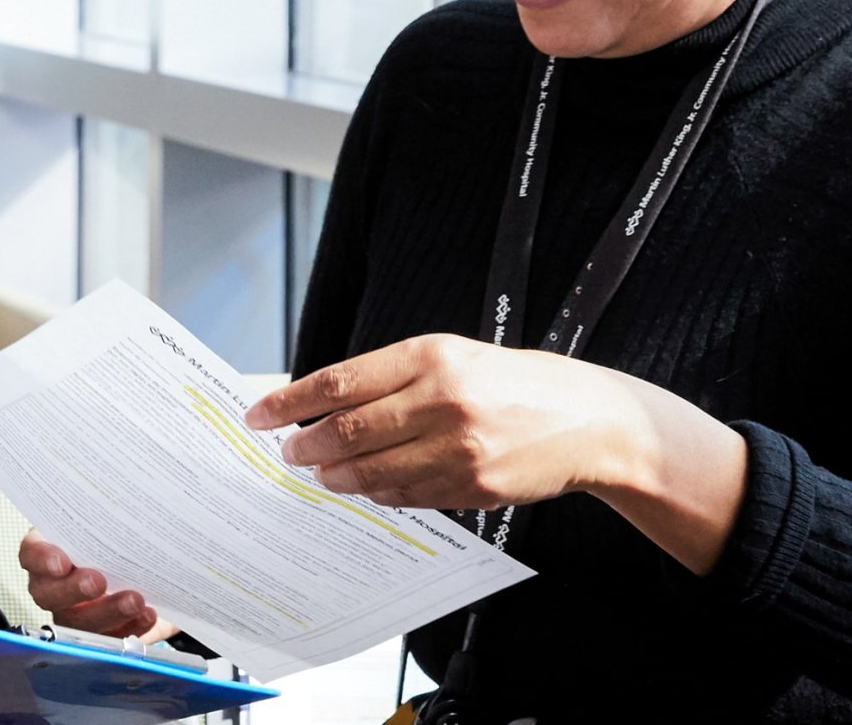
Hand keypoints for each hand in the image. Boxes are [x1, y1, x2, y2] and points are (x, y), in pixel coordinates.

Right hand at [15, 529, 176, 641]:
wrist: (141, 565)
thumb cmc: (114, 538)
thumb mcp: (105, 520)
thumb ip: (106, 513)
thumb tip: (129, 487)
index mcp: (48, 551)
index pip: (31, 554)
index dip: (42, 559)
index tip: (61, 561)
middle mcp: (54, 586)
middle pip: (49, 594)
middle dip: (73, 590)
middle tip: (98, 581)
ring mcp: (75, 614)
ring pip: (80, 622)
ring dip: (107, 612)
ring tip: (134, 600)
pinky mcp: (101, 634)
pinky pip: (109, 639)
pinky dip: (130, 628)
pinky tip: (147, 615)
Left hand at [245, 333, 690, 510]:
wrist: (591, 421)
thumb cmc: (514, 384)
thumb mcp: (454, 357)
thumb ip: (391, 378)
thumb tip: (324, 404)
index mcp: (431, 357)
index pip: (338, 381)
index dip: (289, 402)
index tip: (259, 415)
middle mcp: (442, 399)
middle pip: (346, 430)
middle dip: (305, 445)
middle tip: (288, 451)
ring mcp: (458, 446)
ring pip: (370, 470)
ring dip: (334, 475)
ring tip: (320, 471)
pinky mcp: (472, 485)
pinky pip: (403, 495)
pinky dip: (375, 491)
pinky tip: (364, 485)